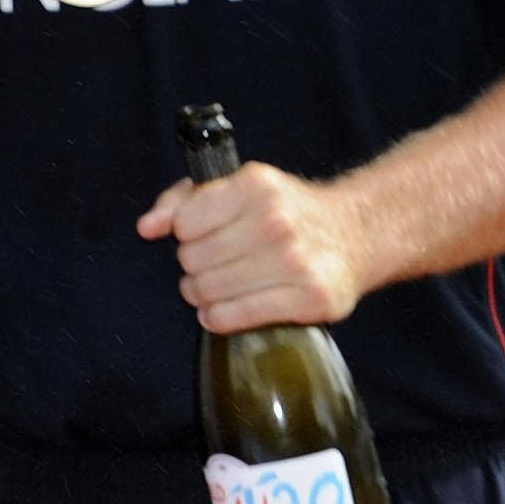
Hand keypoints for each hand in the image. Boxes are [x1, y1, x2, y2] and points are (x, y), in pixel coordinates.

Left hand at [138, 162, 372, 331]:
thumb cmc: (288, 210)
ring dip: (203, 294)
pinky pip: (236, 316)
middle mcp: (276, 221)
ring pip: (209, 290)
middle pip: (194, 259)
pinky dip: (219, 318)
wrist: (357, 232)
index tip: (201, 236)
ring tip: (215, 286)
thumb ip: (184, 200)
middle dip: (194, 266)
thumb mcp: (238, 186)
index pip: (185, 223)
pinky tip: (222, 310)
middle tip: (210, 265)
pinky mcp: (311, 299)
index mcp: (255, 185)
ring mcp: (296, 262)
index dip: (186, 233)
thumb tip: (148, 228)